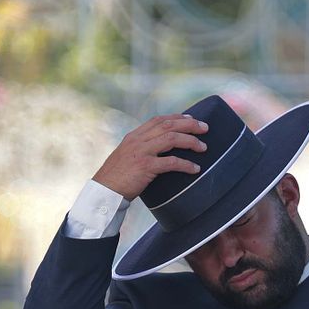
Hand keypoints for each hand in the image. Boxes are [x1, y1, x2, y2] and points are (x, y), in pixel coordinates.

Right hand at [93, 114, 209, 200]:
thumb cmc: (117, 178)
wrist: (103, 191)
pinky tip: (195, 168)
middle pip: (168, 125)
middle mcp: (138, 140)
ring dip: (190, 141)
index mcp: (134, 136)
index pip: (158, 120)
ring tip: (203, 148)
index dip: (177, 117)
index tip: (191, 118)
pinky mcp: (145, 167)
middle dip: (189, 124)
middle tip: (205, 128)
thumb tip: (160, 149)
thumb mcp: (127, 156)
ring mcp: (141, 152)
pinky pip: (171, 162)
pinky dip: (186, 164)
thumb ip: (141, 149)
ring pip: (171, 139)